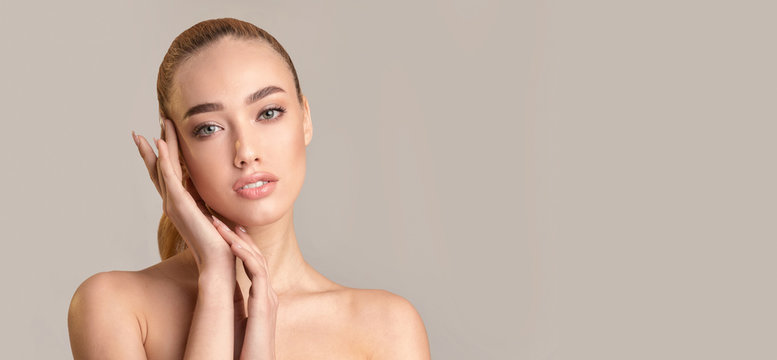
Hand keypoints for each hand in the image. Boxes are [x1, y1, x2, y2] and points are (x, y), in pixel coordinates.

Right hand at [132, 118, 233, 271]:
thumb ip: (210, 203)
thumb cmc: (220, 242)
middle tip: (146, 127)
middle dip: (154, 146)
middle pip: (159, 168)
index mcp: (181, 204)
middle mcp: (172, 202)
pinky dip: (164, 158)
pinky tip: (160, 143)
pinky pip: (169, 176)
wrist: (218, 261)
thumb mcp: (214, 215)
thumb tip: (216, 194)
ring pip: (164, 166)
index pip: (167, 175)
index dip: (160, 157)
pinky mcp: (180, 204)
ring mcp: (174, 202)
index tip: (156, 138)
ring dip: (162, 143)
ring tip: (159, 124)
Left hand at [211, 217, 277, 359]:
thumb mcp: (240, 327)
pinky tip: (232, 243)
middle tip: (221, 218)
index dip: (239, 246)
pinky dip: (245, 255)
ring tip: (220, 224)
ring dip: (238, 239)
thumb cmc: (246, 353)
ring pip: (257, 259)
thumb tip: (221, 302)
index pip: (253, 265)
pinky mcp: (265, 305)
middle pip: (256, 257)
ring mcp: (269, 299)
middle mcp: (268, 296)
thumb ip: (236, 311)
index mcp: (262, 300)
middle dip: (238, 236)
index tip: (225, 231)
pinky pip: (257, 272)